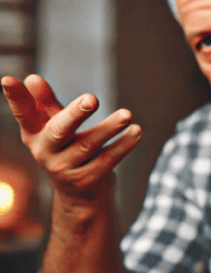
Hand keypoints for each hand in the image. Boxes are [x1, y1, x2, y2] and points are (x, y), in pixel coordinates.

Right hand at [1, 75, 139, 202]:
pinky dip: (123, 145)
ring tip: (127, 115)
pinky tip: (136, 131)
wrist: (80, 194)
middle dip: (75, 114)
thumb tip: (32, 78)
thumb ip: (47, 104)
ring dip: (109, 128)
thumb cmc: (66, 150)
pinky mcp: (85, 181)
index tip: (8, 79)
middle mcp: (44, 152)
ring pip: (88, 145)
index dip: (16, 98)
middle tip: (93, 98)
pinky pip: (107, 160)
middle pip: (59, 130)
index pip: (24, 114)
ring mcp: (64, 169)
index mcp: (34, 135)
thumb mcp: (53, 127)